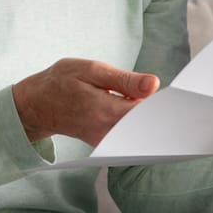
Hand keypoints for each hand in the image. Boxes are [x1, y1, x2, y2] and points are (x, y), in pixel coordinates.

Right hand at [12, 58, 159, 145]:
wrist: (36, 104)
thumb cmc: (62, 81)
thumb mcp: (91, 70)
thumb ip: (124, 80)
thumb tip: (155, 85)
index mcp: (105, 110)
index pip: (147, 114)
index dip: (164, 105)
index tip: (176, 96)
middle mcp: (107, 131)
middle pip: (147, 127)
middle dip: (161, 113)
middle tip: (170, 100)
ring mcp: (106, 140)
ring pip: (139, 133)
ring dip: (150, 119)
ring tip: (154, 103)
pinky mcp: (105, 142)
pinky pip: (129, 135)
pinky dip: (138, 123)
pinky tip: (140, 110)